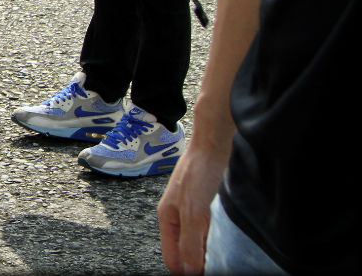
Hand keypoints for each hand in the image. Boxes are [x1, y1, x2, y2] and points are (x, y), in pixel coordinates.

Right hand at [158, 145, 228, 273]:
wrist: (219, 142)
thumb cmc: (200, 171)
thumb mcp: (194, 213)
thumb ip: (190, 244)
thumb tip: (190, 272)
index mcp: (169, 220)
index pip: (174, 260)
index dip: (187, 271)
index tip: (205, 274)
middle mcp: (183, 219)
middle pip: (190, 254)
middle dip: (203, 263)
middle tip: (222, 265)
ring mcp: (200, 213)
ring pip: (206, 244)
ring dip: (216, 250)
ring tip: (229, 253)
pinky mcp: (216, 208)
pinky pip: (219, 233)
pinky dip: (226, 240)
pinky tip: (235, 239)